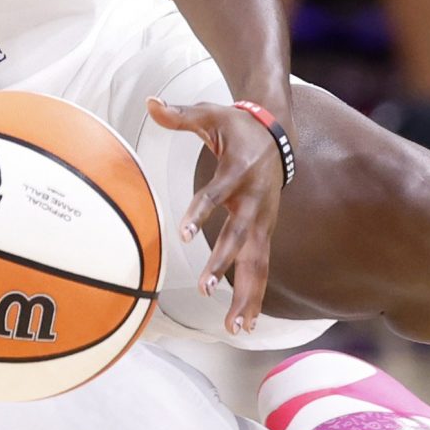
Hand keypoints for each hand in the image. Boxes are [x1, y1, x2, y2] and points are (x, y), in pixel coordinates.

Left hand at [145, 96, 285, 332]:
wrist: (279, 134)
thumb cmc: (237, 126)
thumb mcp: (210, 114)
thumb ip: (180, 114)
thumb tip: (151, 102)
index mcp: (238, 171)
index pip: (216, 194)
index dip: (200, 213)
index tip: (182, 234)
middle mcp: (254, 200)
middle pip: (239, 237)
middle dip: (223, 263)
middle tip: (203, 287)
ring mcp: (263, 221)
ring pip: (257, 264)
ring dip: (246, 296)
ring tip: (233, 327)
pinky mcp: (265, 234)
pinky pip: (261, 270)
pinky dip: (255, 298)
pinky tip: (245, 325)